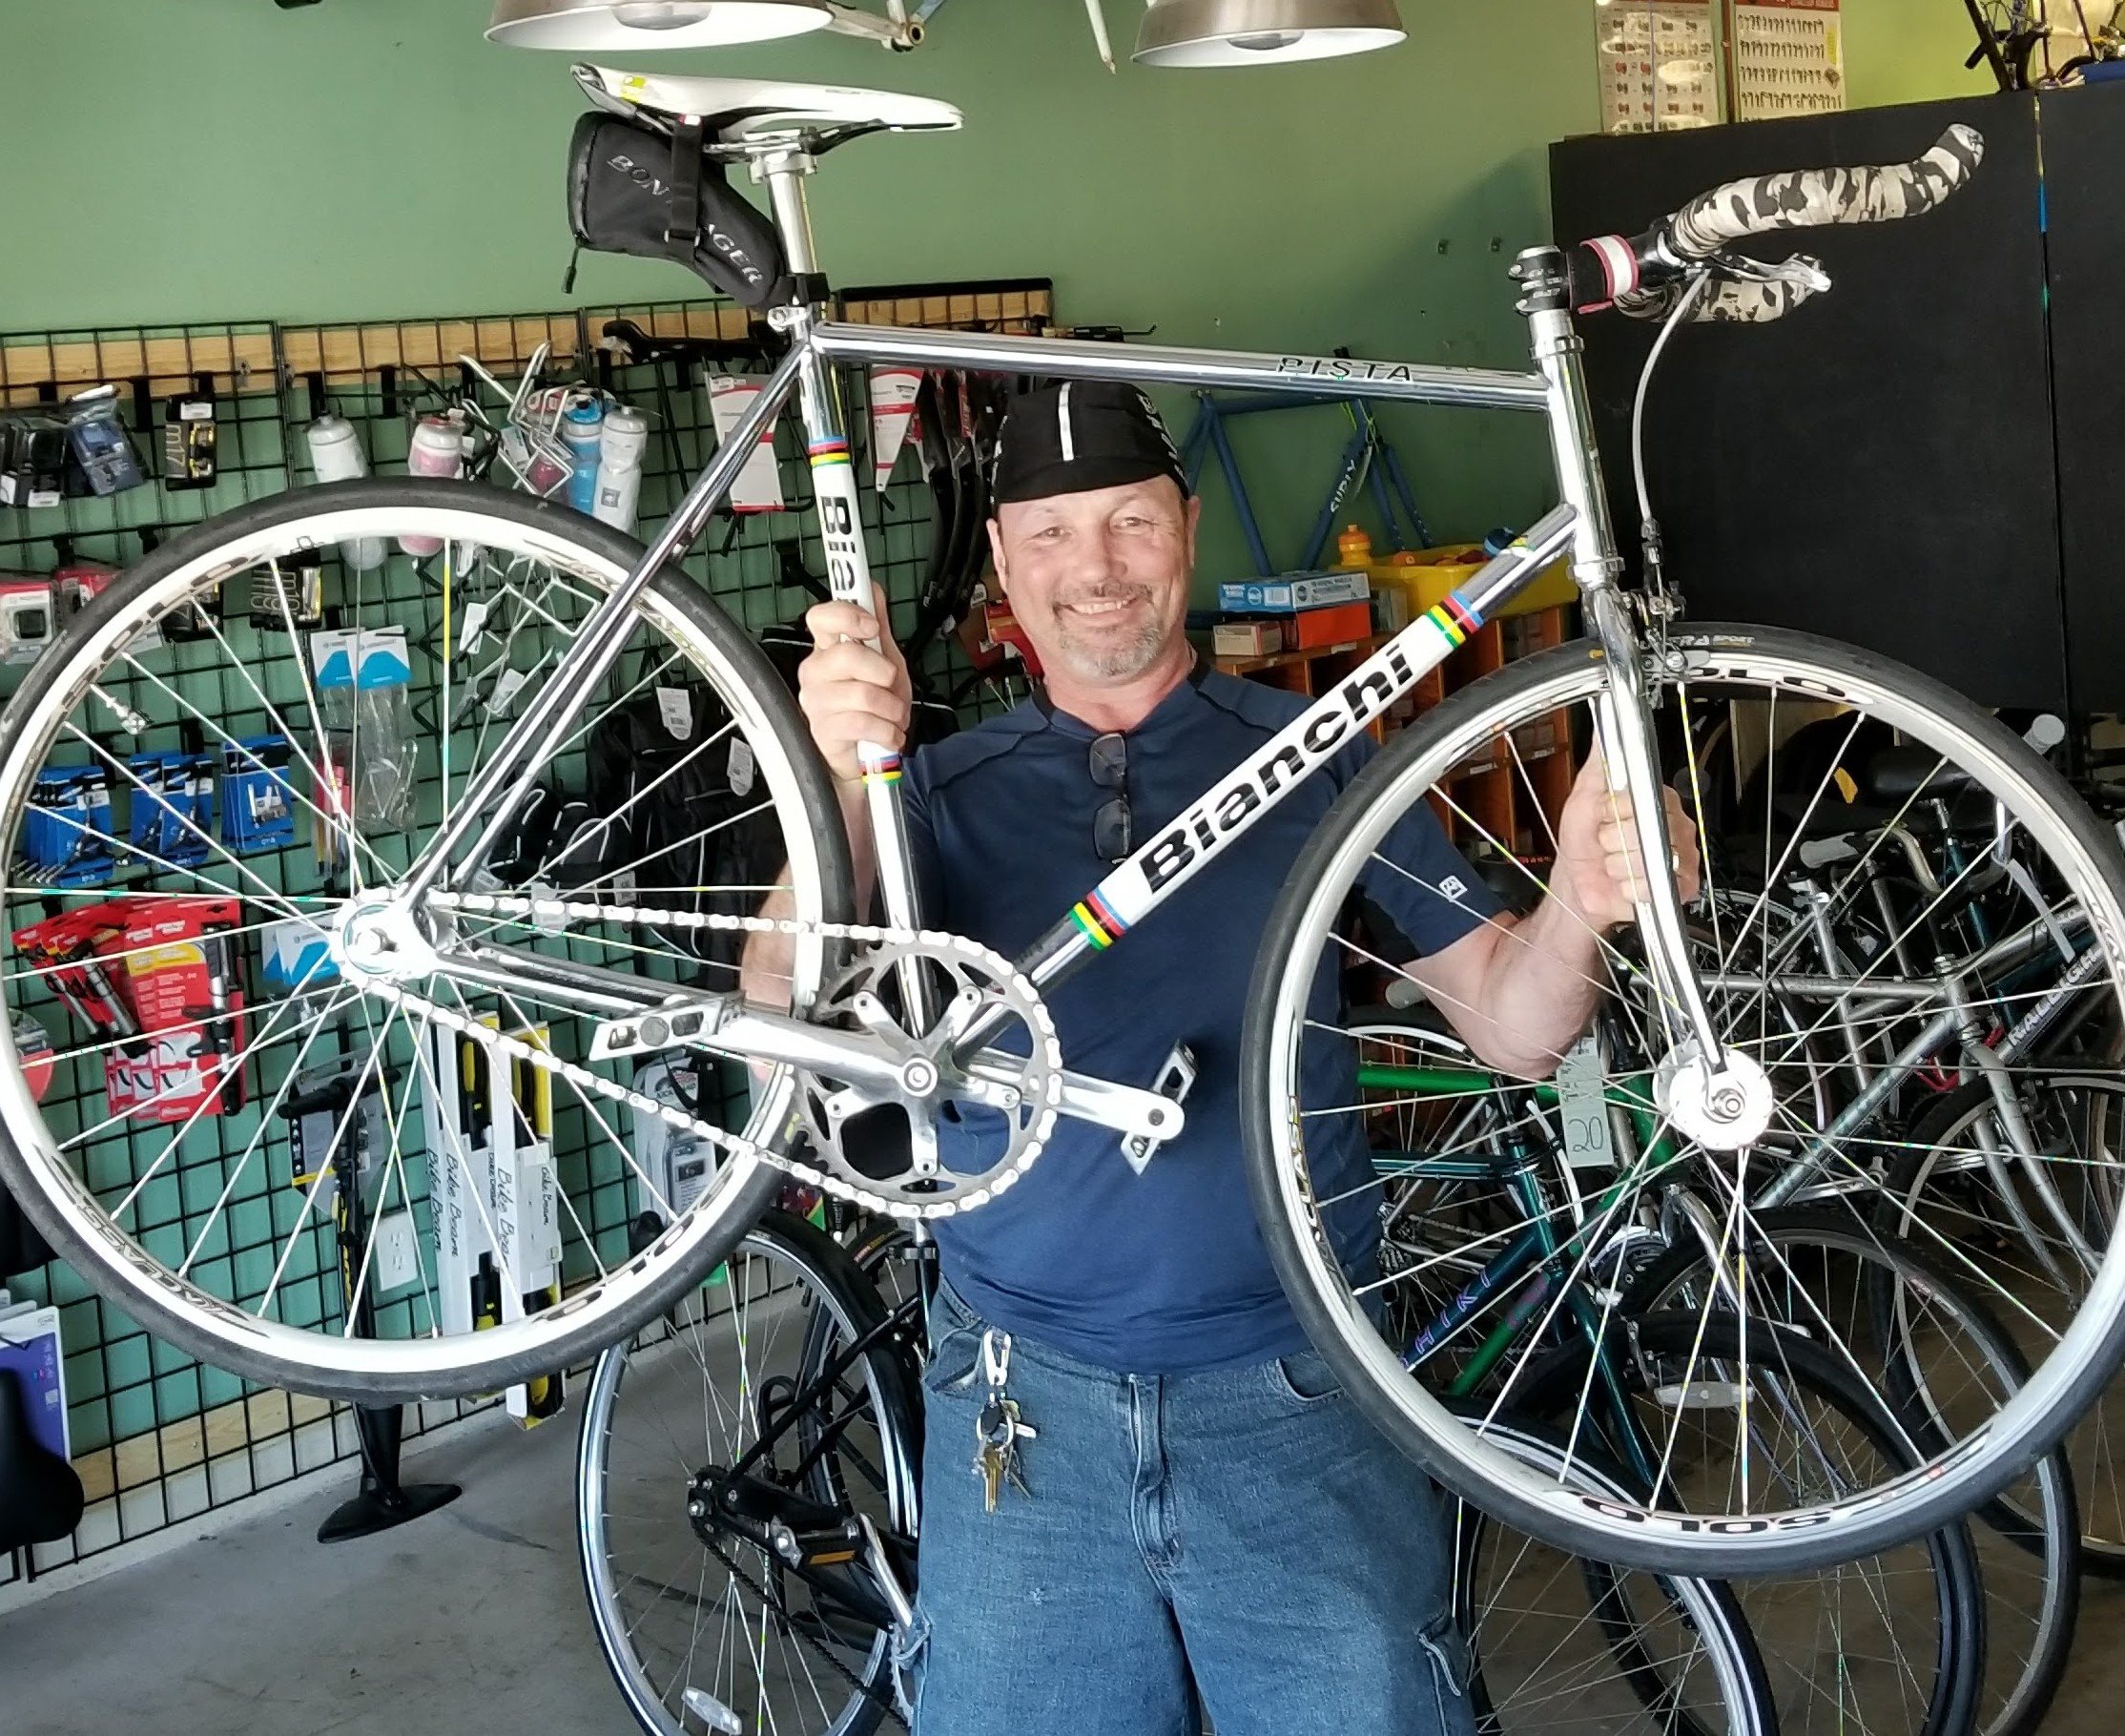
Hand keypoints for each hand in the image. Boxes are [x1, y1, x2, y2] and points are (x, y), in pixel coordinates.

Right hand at [797, 599, 912, 783]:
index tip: (872, 625)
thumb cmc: (873, 706)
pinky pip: (864, 723)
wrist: (866, 755)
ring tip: (892, 716)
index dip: (846, 614)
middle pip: (847, 655)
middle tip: (891, 685)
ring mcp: (816, 702)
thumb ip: (879, 628)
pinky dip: (887, 731)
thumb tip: (873, 588)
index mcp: (829, 648)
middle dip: (884, 672)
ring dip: (892, 708)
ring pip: (863, 693)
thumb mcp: (885, 662)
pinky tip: (888, 734)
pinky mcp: (823, 731)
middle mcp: (816, 671)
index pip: (820, 617)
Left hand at [1551, 753, 1701, 931]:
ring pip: (1648, 858)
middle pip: (1647, 828)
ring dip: (1619, 865)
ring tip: (1616, 863)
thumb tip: (1602, 732)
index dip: (1616, 809)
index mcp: (1655, 798)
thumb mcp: (1582, 800)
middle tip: (1609, 843)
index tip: (1604, 815)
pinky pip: (1653, 883)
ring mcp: (1681, 854)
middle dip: (1614, 839)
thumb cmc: (1584, 844)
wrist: (1580, 885)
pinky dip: (1630, 887)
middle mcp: (1673, 824)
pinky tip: (1627, 882)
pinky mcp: (1681, 884)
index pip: (1643, 796)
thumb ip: (1598, 768)